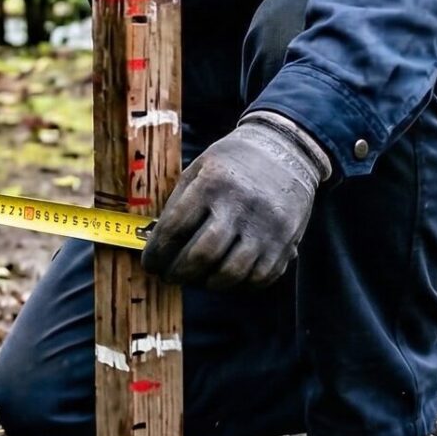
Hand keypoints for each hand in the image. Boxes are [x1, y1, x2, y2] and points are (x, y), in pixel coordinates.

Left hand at [141, 115, 327, 290]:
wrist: (286, 150)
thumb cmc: (233, 162)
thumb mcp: (199, 167)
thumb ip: (179, 203)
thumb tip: (158, 243)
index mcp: (213, 184)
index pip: (175, 227)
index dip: (157, 252)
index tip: (150, 263)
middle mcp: (240, 206)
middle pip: (202, 255)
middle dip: (179, 273)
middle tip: (169, 276)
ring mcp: (266, 226)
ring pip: (231, 273)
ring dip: (207, 284)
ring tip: (195, 279)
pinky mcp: (286, 242)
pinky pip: (260, 278)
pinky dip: (238, 285)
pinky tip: (224, 278)